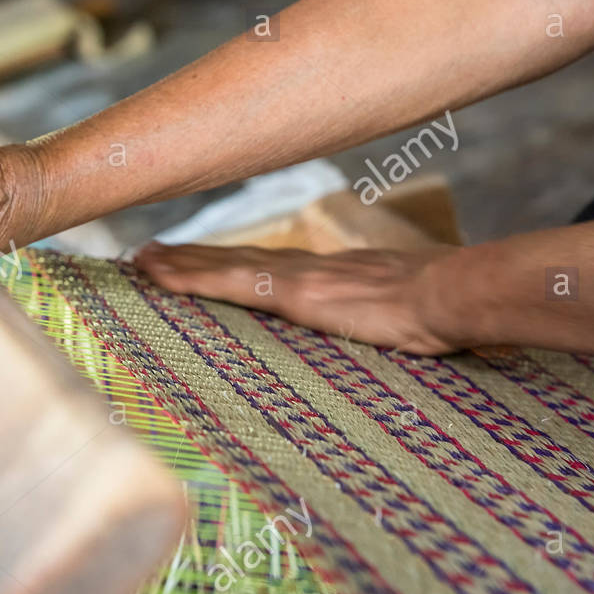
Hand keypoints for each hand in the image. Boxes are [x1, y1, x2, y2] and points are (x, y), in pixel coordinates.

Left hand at [132, 242, 464, 354]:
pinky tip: (156, 275)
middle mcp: (307, 269)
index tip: (202, 261)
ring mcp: (296, 277)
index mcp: (332, 277)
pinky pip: (226, 282)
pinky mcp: (292, 292)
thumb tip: (395, 340)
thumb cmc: (442, 311)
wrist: (453, 295)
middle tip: (148, 253)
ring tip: (139, 259)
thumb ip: (386, 323)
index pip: (269, 269)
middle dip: (192, 257)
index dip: (232, 264)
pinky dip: (188, 277)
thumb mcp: (406, 317)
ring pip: (222, 266)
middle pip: (236, 260)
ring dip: (178, 262)